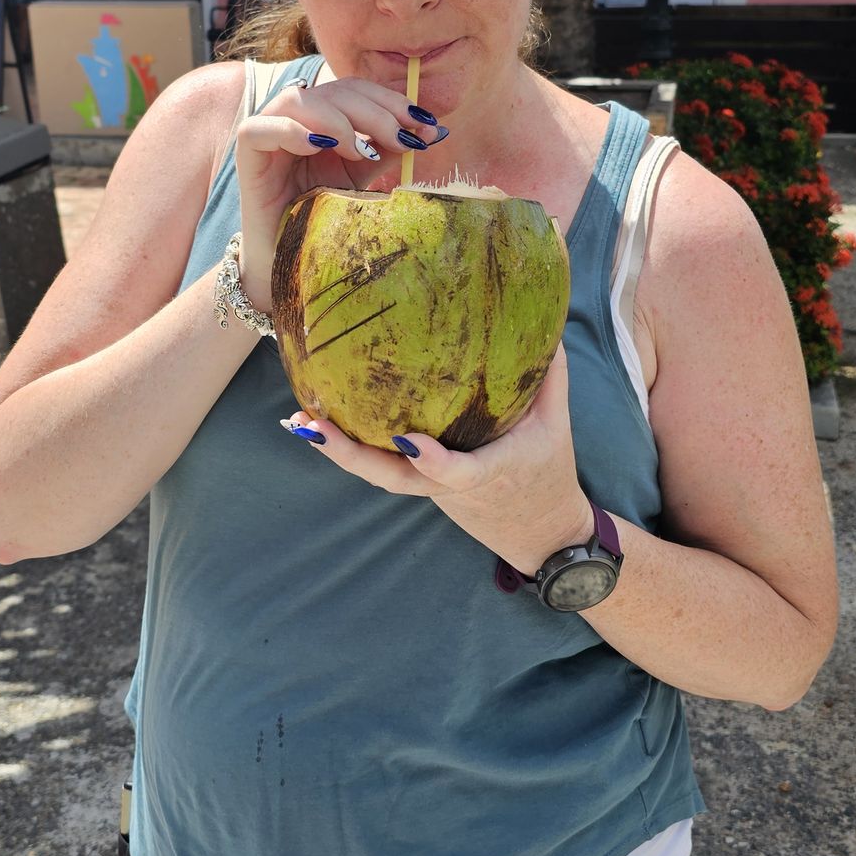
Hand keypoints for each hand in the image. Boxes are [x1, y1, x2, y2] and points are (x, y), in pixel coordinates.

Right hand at [235, 74, 449, 308]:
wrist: (289, 258)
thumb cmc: (322, 215)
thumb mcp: (363, 178)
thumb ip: (390, 151)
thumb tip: (436, 130)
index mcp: (323, 116)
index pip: (356, 89)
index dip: (391, 101)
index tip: (426, 125)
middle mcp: (295, 117)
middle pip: (334, 91)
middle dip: (375, 112)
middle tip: (402, 139)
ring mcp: (268, 131)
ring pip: (299, 100)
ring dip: (337, 120)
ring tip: (358, 151)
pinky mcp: (246, 153)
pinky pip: (260, 127)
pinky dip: (293, 131)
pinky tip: (322, 149)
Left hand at [280, 341, 592, 578]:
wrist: (538, 531)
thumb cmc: (546, 469)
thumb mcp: (557, 425)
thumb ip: (549, 376)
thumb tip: (541, 324)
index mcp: (489, 472)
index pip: (459, 474)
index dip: (435, 463)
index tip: (408, 442)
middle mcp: (449, 486)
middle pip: (393, 479)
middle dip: (350, 456)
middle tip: (312, 427)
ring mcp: (428, 488)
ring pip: (377, 475)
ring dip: (336, 450)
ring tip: (298, 419)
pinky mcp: (416, 484)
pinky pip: (378, 466)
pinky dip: (344, 447)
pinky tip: (313, 421)